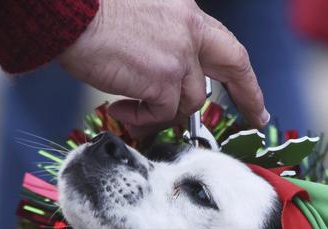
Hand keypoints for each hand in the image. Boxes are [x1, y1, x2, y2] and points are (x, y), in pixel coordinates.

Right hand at [58, 0, 267, 129]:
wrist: (70, 12)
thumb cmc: (91, 12)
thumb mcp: (141, 17)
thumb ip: (163, 43)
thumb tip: (164, 82)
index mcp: (185, 13)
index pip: (224, 46)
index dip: (242, 74)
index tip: (254, 96)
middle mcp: (188, 30)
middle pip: (226, 70)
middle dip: (247, 95)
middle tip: (256, 117)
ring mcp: (178, 56)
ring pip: (187, 102)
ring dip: (159, 112)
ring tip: (128, 106)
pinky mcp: (162, 80)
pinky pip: (160, 114)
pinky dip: (140, 118)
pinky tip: (117, 106)